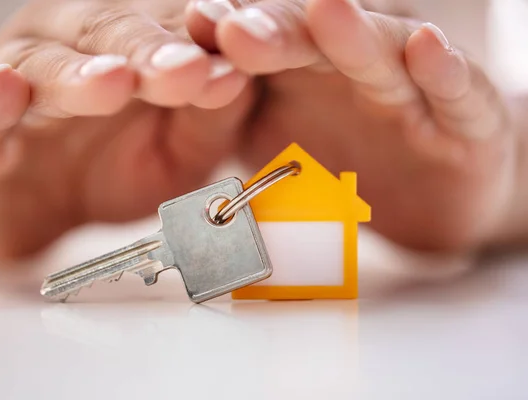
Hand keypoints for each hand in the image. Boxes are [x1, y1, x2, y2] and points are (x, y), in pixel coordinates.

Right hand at [0, 0, 252, 263]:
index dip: (205, 35)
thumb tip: (238, 75)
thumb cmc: (115, 169)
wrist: (35, 209)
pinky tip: (4, 90)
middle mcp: (71, 46)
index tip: (246, 50)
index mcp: (129, 45)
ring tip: (115, 82)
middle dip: (150, 48)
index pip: (170, 24)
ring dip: (81, 71)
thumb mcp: (183, 150)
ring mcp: (15, 81)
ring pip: (45, 63)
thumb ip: (210, 114)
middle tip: (188, 69)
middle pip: (110, 31)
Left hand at [185, 0, 515, 251]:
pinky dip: (442, 70)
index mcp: (309, 72)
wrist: (435, 196)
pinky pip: (455, 91)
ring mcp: (412, 89)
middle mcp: (357, 68)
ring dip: (354, 35)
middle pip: (315, 41)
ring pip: (383, 55)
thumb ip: (242, 121)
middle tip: (234, 27)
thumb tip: (185, 97)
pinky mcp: (466, 118)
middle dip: (276, 31)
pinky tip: (425, 47)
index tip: (193, 30)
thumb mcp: (283, 147)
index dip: (229, 38)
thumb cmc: (351, 163)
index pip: (266, 45)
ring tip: (327, 10)